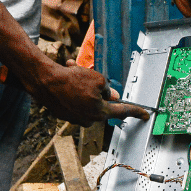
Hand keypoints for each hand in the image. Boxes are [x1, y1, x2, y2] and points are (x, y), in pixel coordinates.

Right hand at [23, 60, 150, 125]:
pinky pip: (75, 99)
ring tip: (76, 72)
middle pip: (102, 104)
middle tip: (91, 78)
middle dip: (99, 90)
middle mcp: (88, 119)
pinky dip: (74, 89)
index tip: (145, 115)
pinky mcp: (64, 113)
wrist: (45, 81)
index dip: (136, 112)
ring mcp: (75, 118)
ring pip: (87, 99)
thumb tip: (111, 94)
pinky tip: (69, 76)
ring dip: (84, 86)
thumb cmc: (71, 80)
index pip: (123, 112)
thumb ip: (107, 88)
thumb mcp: (98, 79)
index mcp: (100, 112)